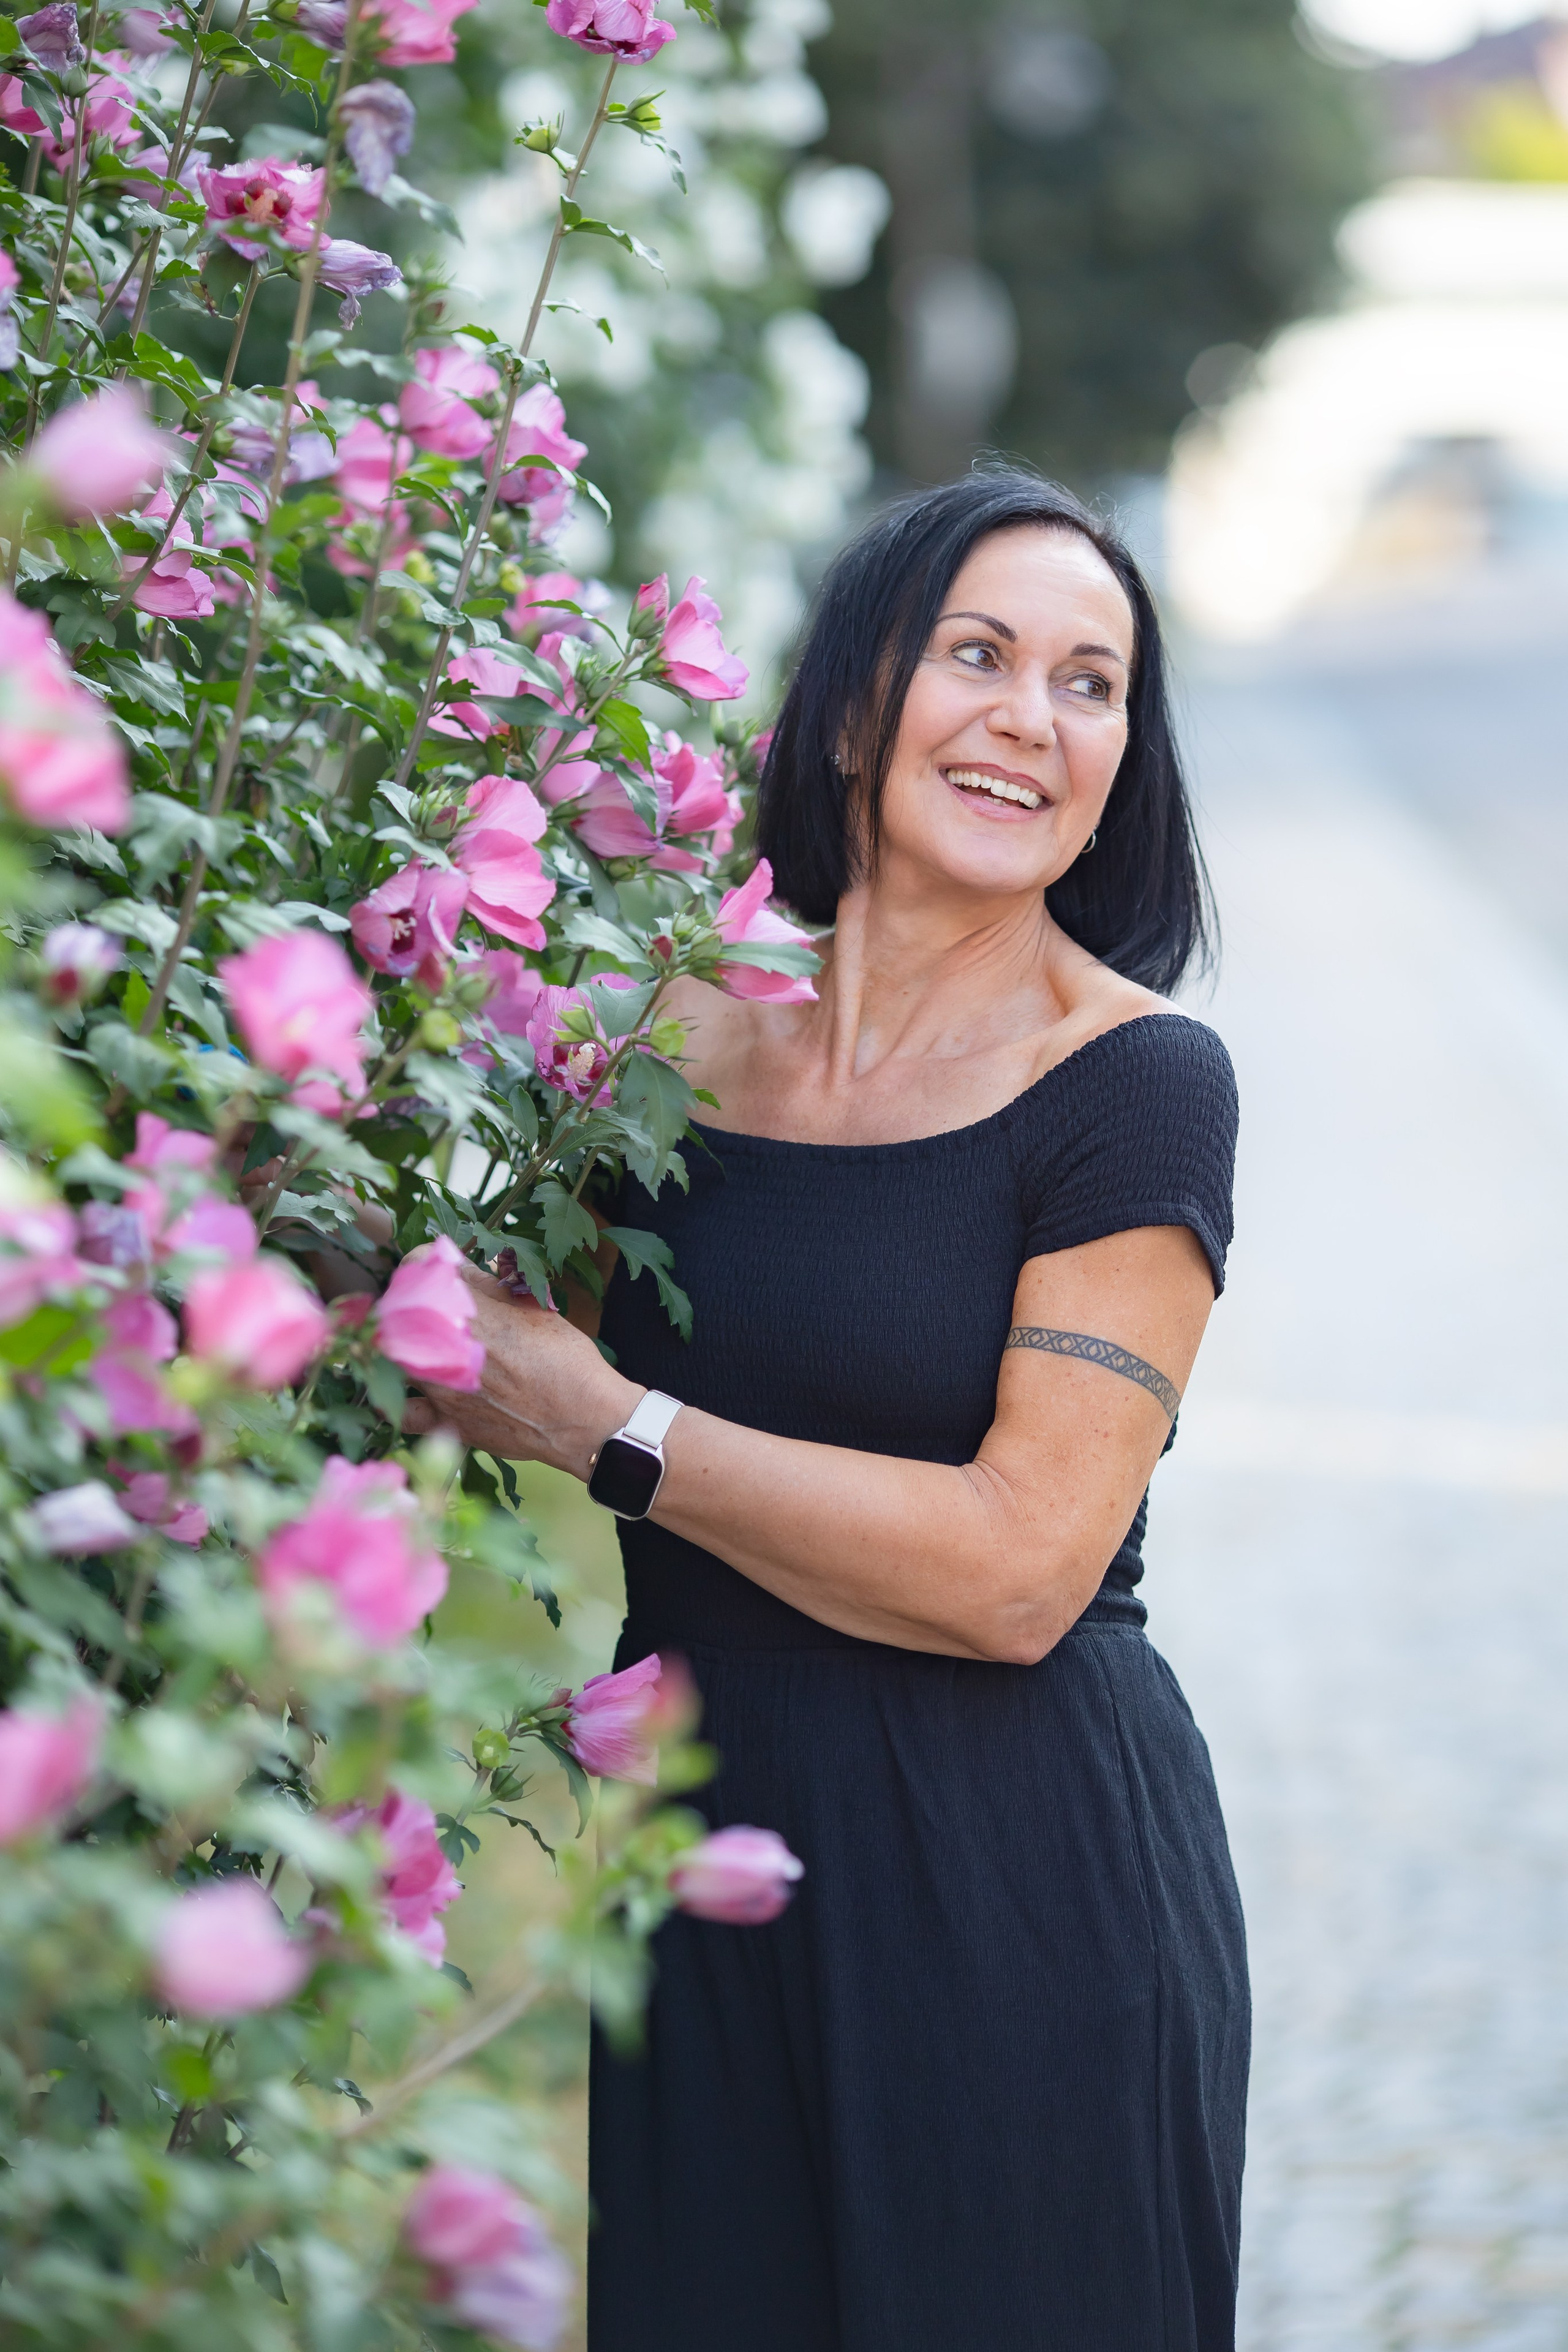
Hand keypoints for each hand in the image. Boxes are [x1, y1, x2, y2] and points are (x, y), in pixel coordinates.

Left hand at [401, 1268, 640, 1480]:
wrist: (584, 1415)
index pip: (416, 1264)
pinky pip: (404, 1411)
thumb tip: (464, 1267)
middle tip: (429, 1302)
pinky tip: (407, 1388)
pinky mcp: (445, 1419)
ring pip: (392, 1352)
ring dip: (402, 1340)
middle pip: (395, 1307)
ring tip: (421, 1339)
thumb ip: (490, 1283)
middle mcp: (445, 1342)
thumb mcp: (532, 1305)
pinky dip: (398, 1400)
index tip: (433, 1267)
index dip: (424, 1261)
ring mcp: (440, 1384)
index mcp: (468, 1305)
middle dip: (408, 1300)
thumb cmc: (565, 1357)